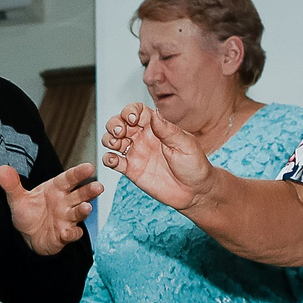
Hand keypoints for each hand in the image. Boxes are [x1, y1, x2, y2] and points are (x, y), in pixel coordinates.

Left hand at [0, 162, 98, 255]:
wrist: (27, 236)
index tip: (89, 167)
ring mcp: (67, 219)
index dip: (78, 173)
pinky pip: (71, 234)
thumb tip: (2, 169)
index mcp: (56, 189)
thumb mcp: (17, 199)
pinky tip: (68, 232)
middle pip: (80, 194)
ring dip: (83, 210)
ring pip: (78, 213)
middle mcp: (65, 202)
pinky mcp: (65, 235)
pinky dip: (71, 234)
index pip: (69, 178)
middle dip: (89, 191)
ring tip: (86, 208)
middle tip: (98, 187)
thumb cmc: (28, 213)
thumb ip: (12, 184)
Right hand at [99, 103, 216, 215]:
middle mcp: (143, 138)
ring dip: (108, 139)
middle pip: (119, 123)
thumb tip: (156, 113)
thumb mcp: (185, 144)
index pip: (136, 111)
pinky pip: (113, 161)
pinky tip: (115, 160)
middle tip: (120, 133)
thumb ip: (168, 130)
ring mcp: (136, 153)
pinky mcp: (131, 170)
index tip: (132, 119)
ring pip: (112, 140)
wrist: (194, 191)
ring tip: (117, 145)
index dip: (129, 111)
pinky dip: (108, 159)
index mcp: (156, 127)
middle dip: (114, 124)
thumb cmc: (194, 165)